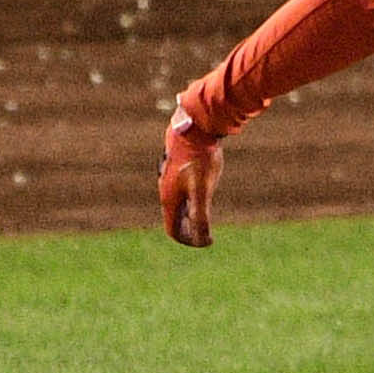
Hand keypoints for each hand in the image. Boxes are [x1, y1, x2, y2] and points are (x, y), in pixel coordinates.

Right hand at [161, 110, 219, 246]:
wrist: (194, 130)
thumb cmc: (199, 160)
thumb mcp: (203, 190)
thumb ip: (201, 215)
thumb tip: (203, 240)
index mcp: (170, 200)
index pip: (173, 231)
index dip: (188, 241)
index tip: (207, 242)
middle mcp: (166, 192)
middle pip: (173, 220)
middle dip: (189, 231)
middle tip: (206, 236)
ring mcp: (170, 181)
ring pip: (177, 207)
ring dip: (189, 218)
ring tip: (204, 221)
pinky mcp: (177, 172)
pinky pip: (181, 194)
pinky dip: (190, 204)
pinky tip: (201, 197)